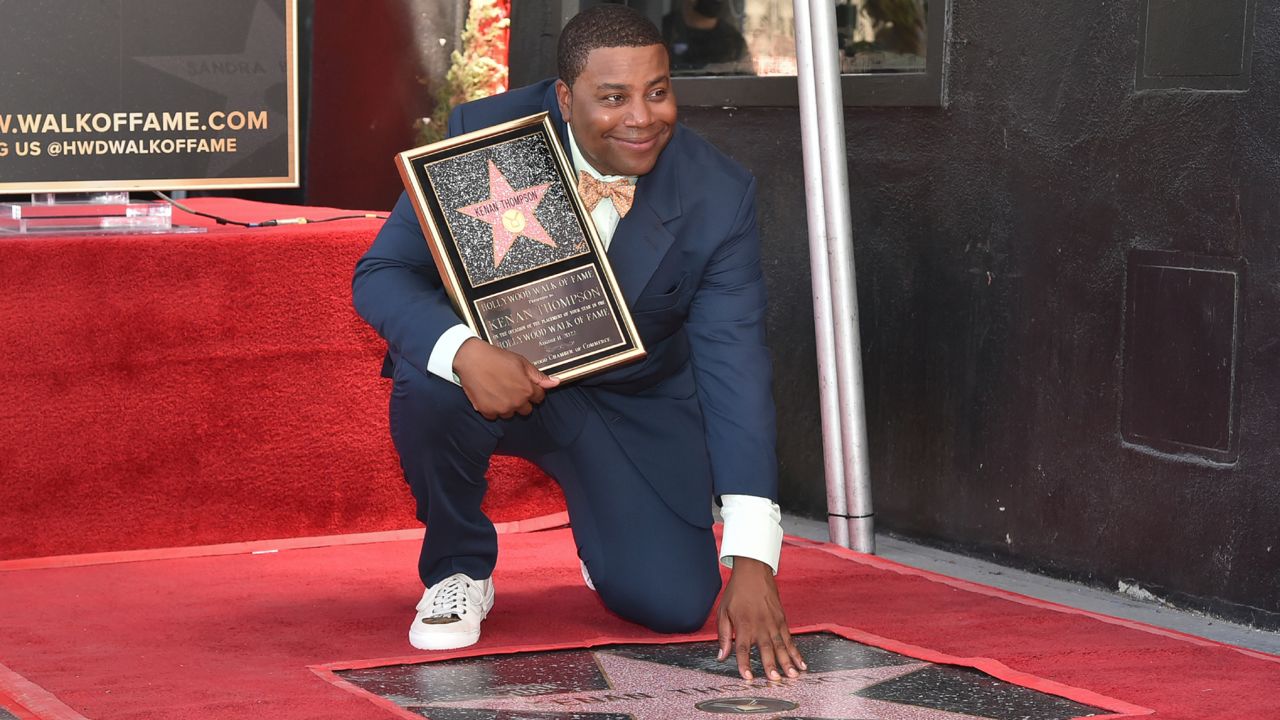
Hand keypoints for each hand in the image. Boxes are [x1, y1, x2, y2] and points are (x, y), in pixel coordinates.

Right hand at [453, 338, 558, 419]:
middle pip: (526, 409)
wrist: (472, 359)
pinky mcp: (487, 411)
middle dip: (521, 401)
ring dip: (507, 406)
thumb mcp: (522, 363)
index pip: (539, 398)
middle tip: (510, 388)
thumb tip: (555, 383)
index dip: (533, 391)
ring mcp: (501, 408)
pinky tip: (489, 395)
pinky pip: (494, 416)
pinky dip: (493, 408)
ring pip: (510, 414)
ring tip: (498, 390)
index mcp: (527, 390)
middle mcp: (516, 402)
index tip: (524, 385)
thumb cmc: (497, 358)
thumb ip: (539, 376)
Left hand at [716, 557, 805, 680]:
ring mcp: (773, 623)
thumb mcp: (723, 612)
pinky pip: (790, 639)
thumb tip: (721, 656)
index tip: (748, 677)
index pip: (743, 649)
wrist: (753, 571)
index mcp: (744, 625)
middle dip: (771, 665)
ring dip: (787, 661)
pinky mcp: (782, 620)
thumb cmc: (736, 592)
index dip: (745, 664)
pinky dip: (796, 652)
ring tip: (793, 675)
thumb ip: (724, 636)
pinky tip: (801, 663)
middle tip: (776, 679)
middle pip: (766, 649)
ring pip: (781, 645)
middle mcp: (760, 625)